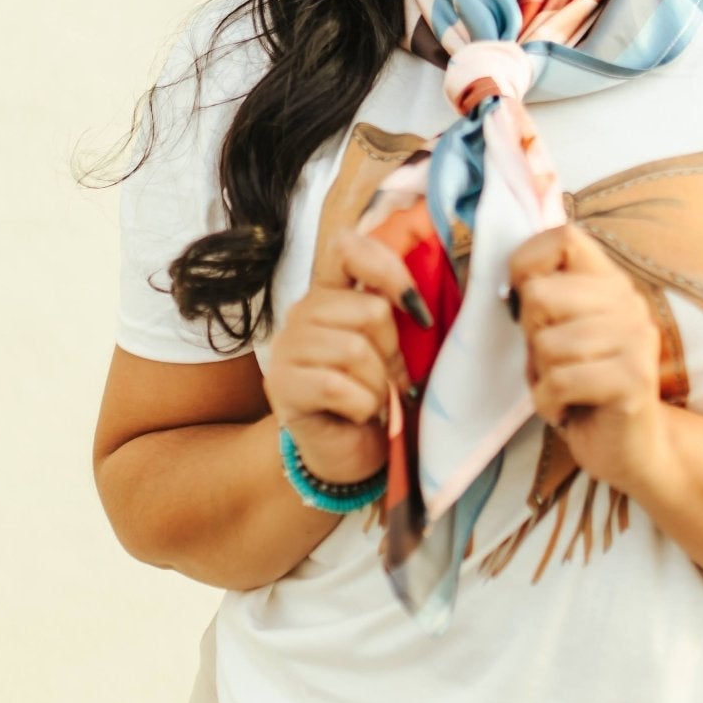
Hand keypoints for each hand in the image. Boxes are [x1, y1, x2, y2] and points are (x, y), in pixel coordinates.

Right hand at [263, 229, 429, 484]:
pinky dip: (363, 406)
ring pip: (355, 350)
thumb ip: (396, 313)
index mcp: (331, 293)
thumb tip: (420, 300)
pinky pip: (338, 386)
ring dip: (379, 385)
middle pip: (370, 310)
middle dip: (392, 352)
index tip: (416, 309)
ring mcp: (287, 347)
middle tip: (387, 378)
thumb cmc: (372, 395)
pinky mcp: (281, 385)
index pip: (348, 248)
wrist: (344, 454)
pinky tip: (358, 415)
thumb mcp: (389, 349)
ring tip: (373, 399)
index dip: (388, 269)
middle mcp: (303, 312)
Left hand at [508, 223, 667, 497]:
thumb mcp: (558, 334)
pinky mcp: (633, 379)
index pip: (563, 237)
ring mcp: (635, 339)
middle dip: (532, 336)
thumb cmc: (582, 389)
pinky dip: (549, 403)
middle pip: (540, 294)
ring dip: (542, 377)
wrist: (633, 451)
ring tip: (566, 389)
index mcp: (609, 283)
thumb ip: (543, 299)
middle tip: (554, 363)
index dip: (527, 263)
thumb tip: (511, 281)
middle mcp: (628, 302)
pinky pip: (560, 381)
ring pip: (547, 344)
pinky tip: (568, 410)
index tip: (525, 302)